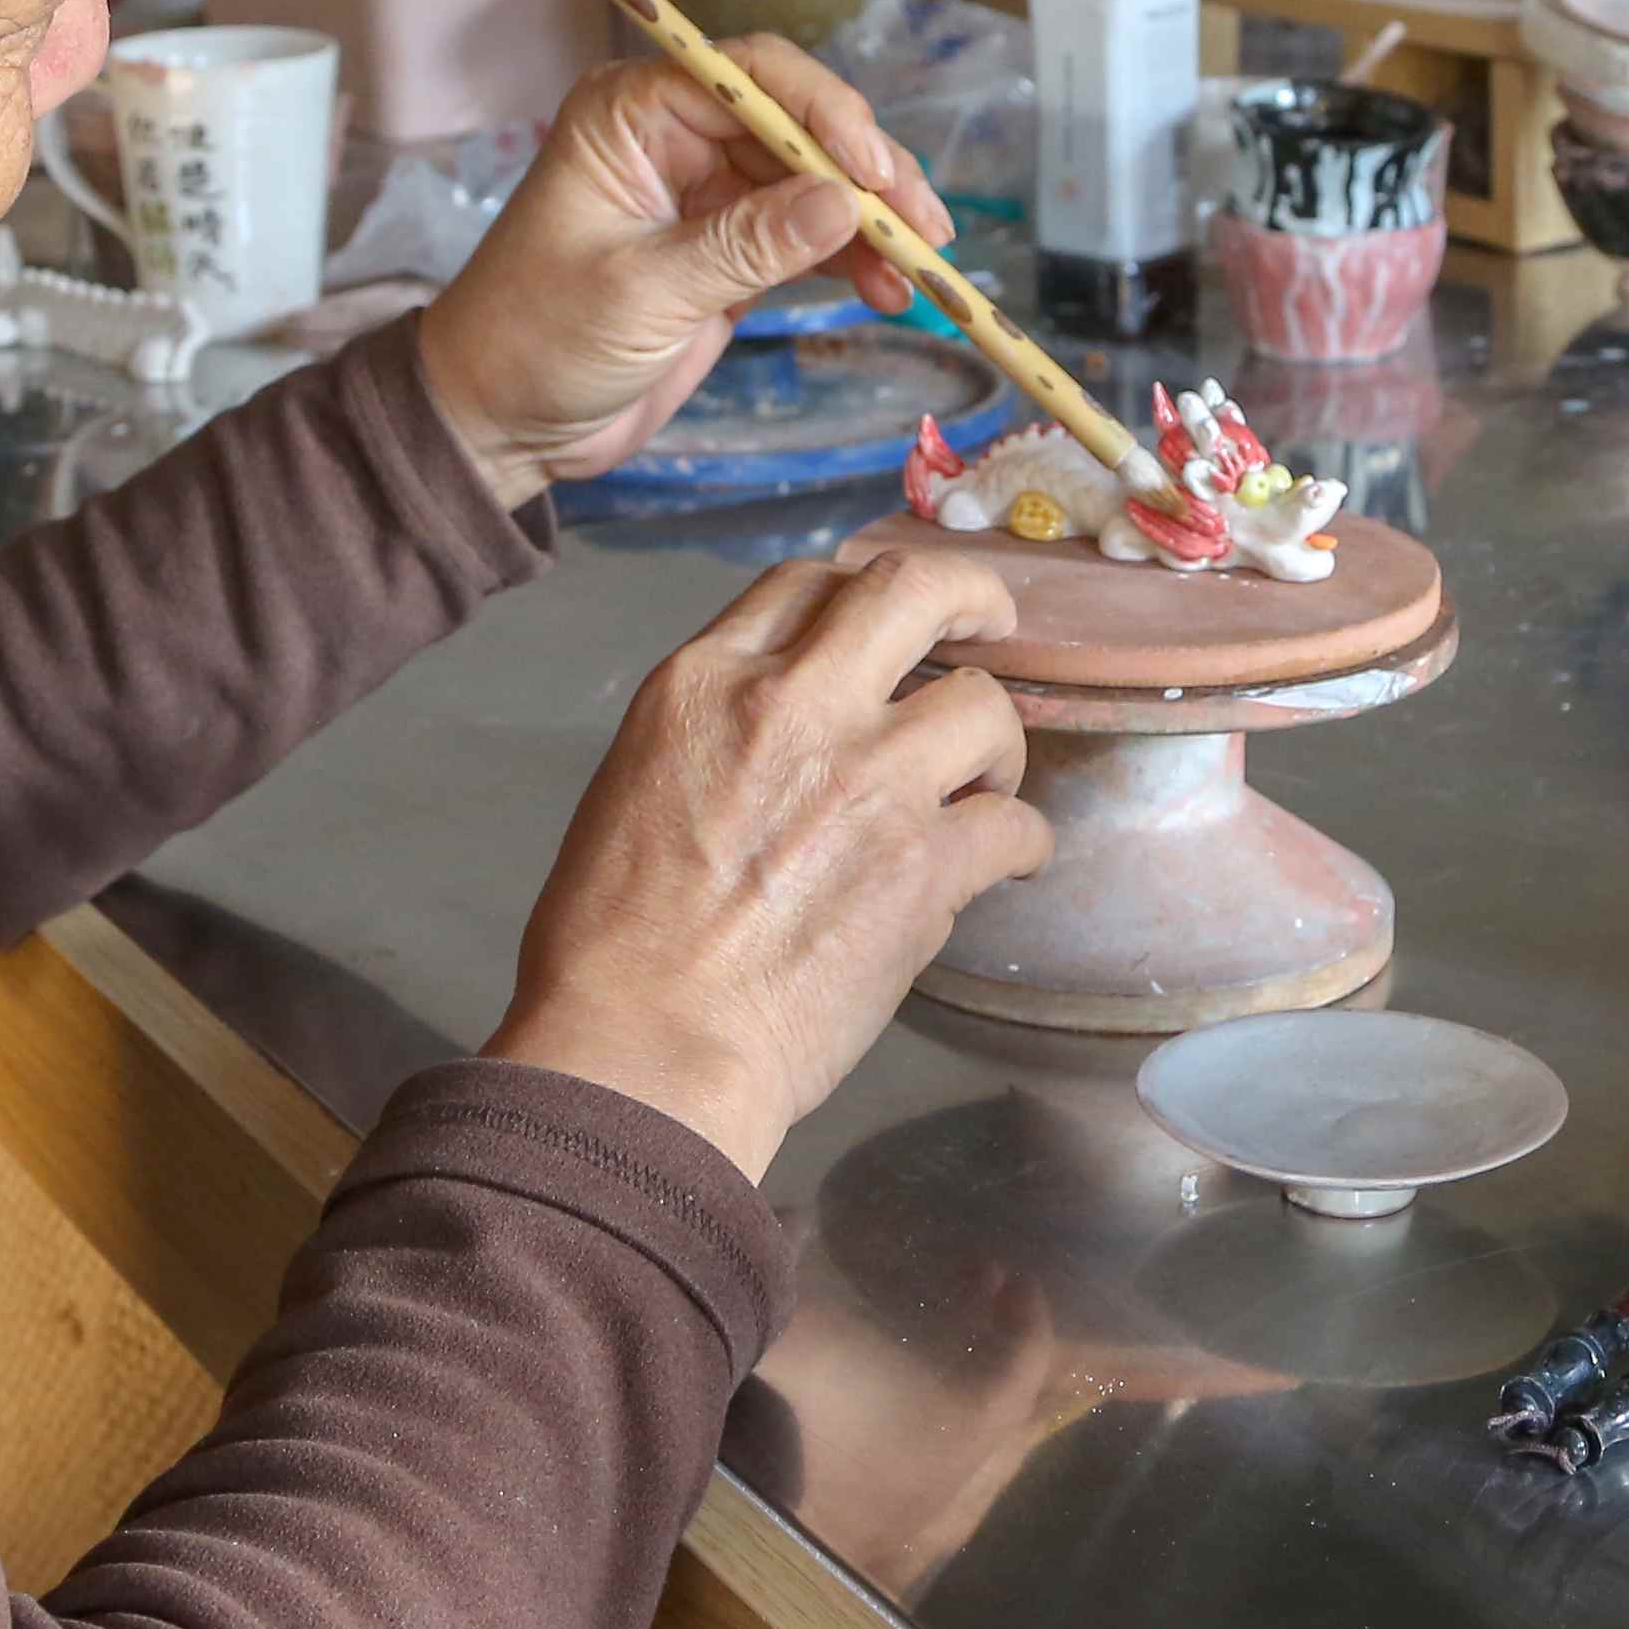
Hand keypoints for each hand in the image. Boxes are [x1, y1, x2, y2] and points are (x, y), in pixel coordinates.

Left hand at [412, 37, 952, 507]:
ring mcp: (705, 193)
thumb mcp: (642, 293)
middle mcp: (673, 136)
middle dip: (868, 174)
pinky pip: (808, 235)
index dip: (823, 112)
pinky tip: (890, 289)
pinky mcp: (728, 250)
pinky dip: (853, 257)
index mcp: (631, 113)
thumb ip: (746, 246)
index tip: (874, 172)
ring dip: (872, 221)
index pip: (750, 77)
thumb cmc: (536, 342)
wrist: (500, 423)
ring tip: (922, 270)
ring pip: (815, 181)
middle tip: (925, 228)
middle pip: (798, 125)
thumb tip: (845, 204)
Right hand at [488, 536, 1043, 1179]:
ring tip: (985, 786)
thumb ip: (719, 733)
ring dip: (997, 745)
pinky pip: (1016, 825)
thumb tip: (789, 738)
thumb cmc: (609, 943)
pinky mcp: (927, 867)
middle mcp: (795, 707)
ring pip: (985, 706)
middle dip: (970, 596)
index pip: (805, 582)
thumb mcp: (636, 784)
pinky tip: (1004, 864)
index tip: (891, 624)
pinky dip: (1019, 843)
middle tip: (993, 626)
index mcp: (706, 684)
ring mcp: (871, 781)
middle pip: (913, 593)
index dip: (861, 593)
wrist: (646, 1046)